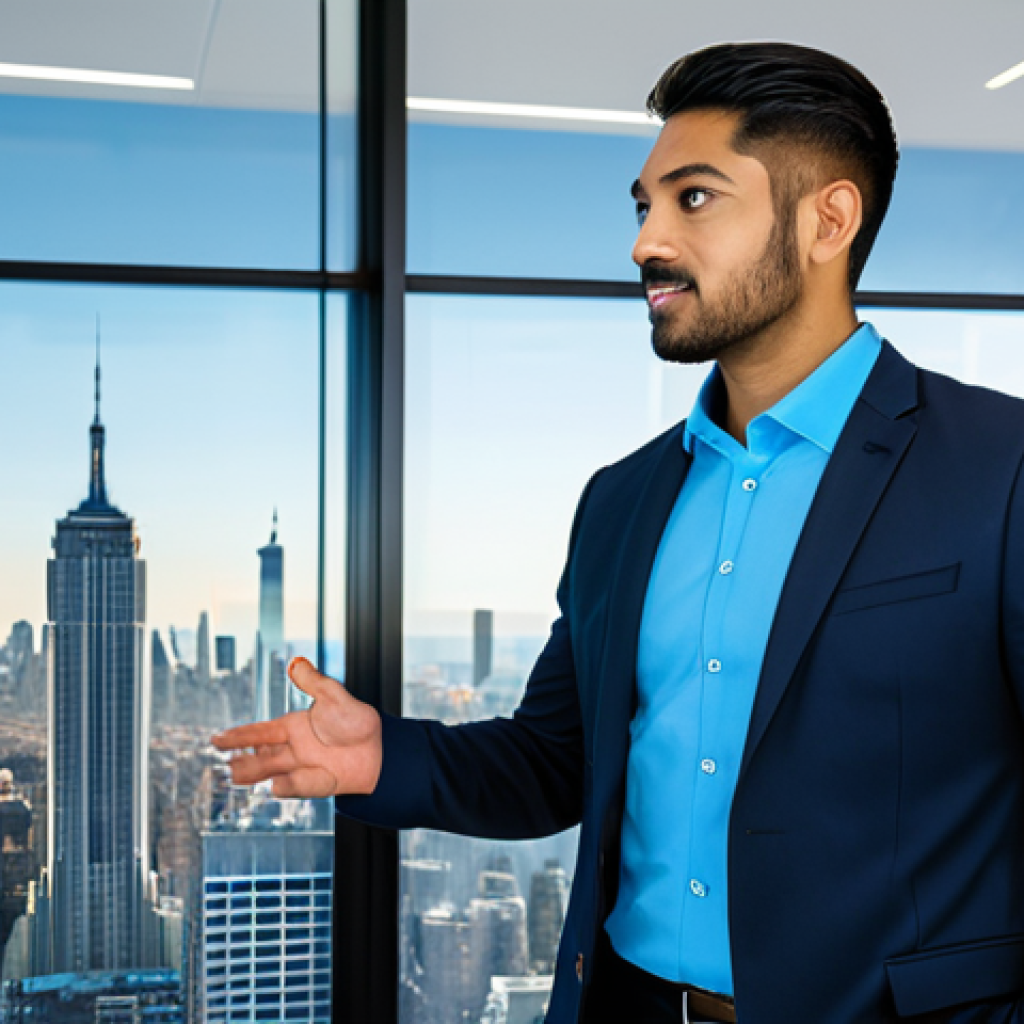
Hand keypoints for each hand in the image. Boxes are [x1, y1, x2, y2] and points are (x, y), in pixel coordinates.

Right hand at [211, 657, 382, 798]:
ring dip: (255, 774)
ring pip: (273, 773)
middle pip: (262, 756)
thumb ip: (314, 682)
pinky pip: (298, 786)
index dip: (239, 736)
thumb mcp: (334, 697)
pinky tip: (275, 785)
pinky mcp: (317, 784)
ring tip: (235, 776)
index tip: (218, 739)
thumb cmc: (358, 723)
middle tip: (225, 763)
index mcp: (294, 727)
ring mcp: (303, 768)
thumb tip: (295, 663)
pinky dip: (288, 785)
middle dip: (243, 760)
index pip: (260, 732)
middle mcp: (294, 749)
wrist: (381, 750)